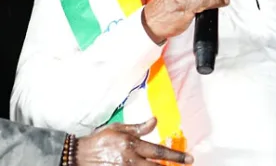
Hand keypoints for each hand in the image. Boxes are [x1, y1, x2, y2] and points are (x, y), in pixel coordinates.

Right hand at [76, 117, 193, 164]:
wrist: (78, 155)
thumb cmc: (99, 140)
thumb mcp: (118, 128)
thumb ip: (138, 128)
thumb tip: (155, 120)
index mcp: (131, 145)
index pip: (159, 152)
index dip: (176, 156)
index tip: (189, 159)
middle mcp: (130, 160)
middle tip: (185, 164)